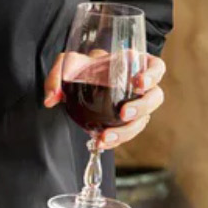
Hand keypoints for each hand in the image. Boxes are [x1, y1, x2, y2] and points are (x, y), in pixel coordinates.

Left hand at [42, 50, 167, 148]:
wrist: (80, 84)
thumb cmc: (81, 68)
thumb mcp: (67, 64)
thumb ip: (57, 75)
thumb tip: (51, 98)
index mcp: (132, 65)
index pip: (156, 67)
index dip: (152, 75)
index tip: (139, 82)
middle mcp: (139, 87)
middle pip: (155, 97)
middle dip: (143, 107)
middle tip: (124, 113)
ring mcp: (135, 106)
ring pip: (143, 120)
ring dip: (127, 131)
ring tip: (106, 137)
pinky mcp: (127, 123)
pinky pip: (128, 133)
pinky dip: (116, 140)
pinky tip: (100, 143)